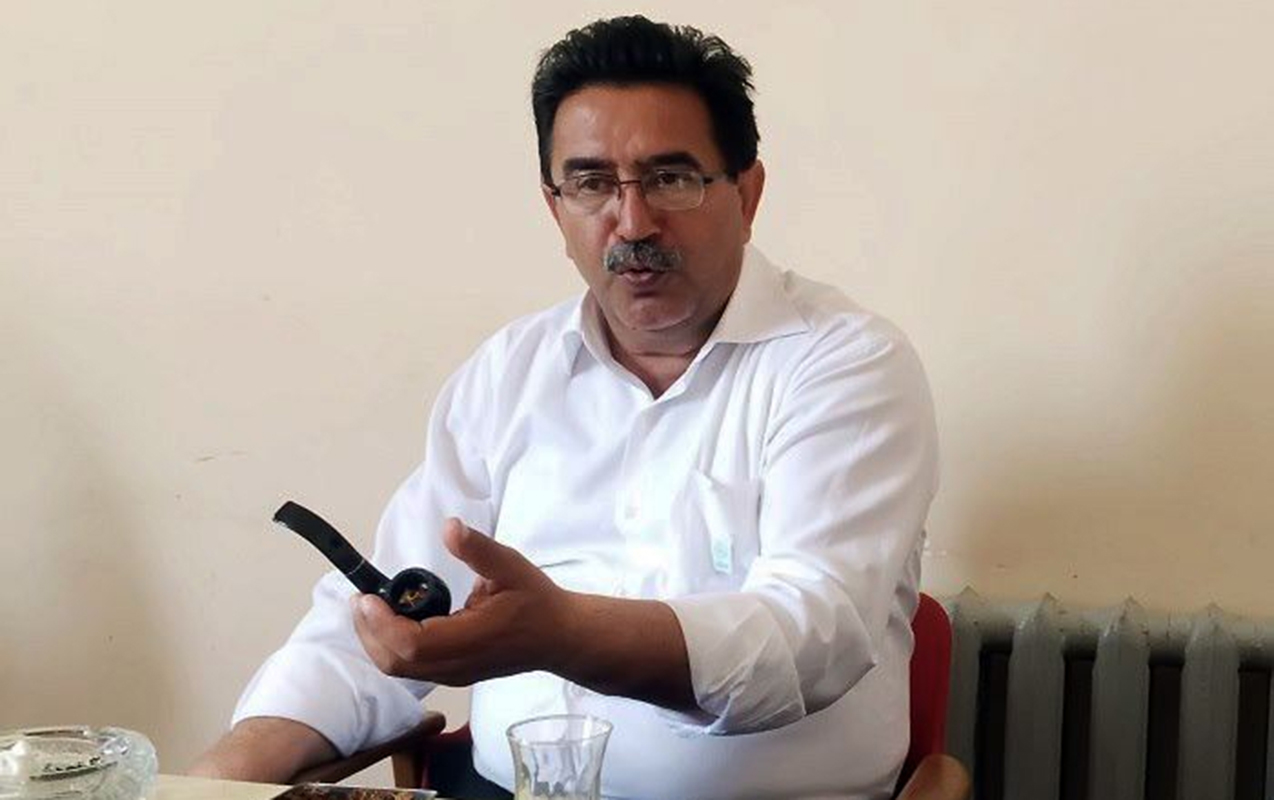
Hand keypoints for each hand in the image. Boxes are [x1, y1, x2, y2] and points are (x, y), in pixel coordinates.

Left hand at [351, 518, 571, 684]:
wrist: (559, 638)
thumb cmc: (537, 603)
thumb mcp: (510, 566)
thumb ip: (477, 549)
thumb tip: (449, 527)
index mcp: (471, 640)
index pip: (412, 644)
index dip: (381, 623)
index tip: (368, 596)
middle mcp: (457, 665)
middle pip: (395, 662)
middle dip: (369, 631)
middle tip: (362, 598)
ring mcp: (454, 674)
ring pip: (400, 668)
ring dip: (377, 640)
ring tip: (372, 607)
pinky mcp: (453, 674)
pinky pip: (411, 667)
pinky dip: (391, 646)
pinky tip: (393, 620)